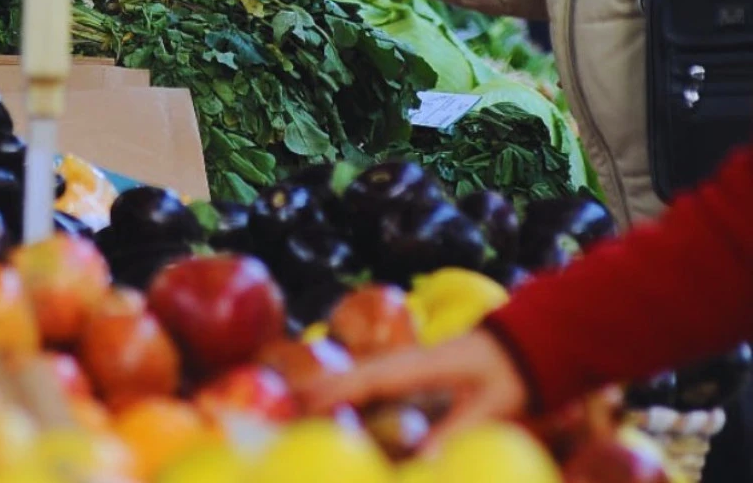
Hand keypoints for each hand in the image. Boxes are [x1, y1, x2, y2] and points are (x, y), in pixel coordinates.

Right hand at [300, 330, 530, 447]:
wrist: (527, 344)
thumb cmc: (510, 372)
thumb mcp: (490, 406)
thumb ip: (457, 431)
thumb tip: (421, 464)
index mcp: (418, 365)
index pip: (365, 378)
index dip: (331, 390)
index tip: (297, 400)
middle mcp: (405, 364)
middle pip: (353, 379)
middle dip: (318, 391)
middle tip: (282, 408)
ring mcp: (408, 370)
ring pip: (361, 384)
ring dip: (334, 395)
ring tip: (298, 411)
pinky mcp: (416, 380)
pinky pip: (376, 391)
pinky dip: (355, 398)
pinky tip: (344, 416)